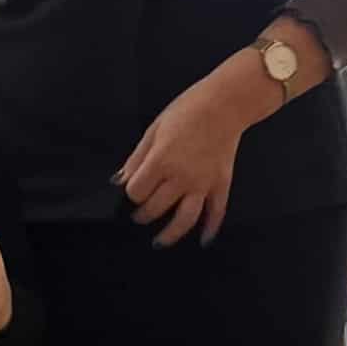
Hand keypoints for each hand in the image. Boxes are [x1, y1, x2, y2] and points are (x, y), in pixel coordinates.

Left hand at [117, 73, 260, 246]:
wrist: (226, 104)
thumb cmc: (187, 110)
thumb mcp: (154, 129)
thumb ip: (137, 158)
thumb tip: (120, 181)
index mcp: (162, 161)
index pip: (137, 191)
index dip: (131, 193)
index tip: (132, 190)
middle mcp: (182, 177)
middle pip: (156, 208)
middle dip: (143, 214)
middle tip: (139, 215)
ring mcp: (203, 184)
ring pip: (184, 220)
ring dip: (170, 234)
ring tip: (159, 241)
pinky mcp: (221, 184)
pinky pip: (217, 212)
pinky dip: (211, 229)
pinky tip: (203, 240)